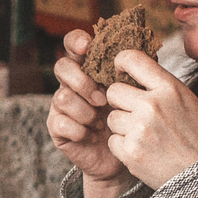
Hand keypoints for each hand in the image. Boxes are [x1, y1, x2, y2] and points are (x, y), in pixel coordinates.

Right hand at [48, 29, 132, 197]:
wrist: (122, 157)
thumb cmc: (131, 119)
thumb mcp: (135, 93)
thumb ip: (134, 71)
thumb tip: (139, 50)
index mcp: (89, 69)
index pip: (73, 44)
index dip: (76, 41)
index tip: (87, 46)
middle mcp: (72, 84)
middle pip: (62, 67)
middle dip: (81, 81)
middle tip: (102, 99)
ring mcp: (62, 106)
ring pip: (62, 97)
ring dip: (84, 110)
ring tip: (100, 122)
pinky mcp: (57, 128)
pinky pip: (60, 123)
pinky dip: (78, 129)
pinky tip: (91, 135)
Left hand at [101, 50, 197, 189]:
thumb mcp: (188, 101)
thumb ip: (161, 86)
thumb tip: (132, 70)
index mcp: (169, 88)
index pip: (132, 59)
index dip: (121, 62)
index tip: (119, 69)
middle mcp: (152, 105)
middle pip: (113, 91)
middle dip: (120, 101)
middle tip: (135, 112)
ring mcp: (139, 130)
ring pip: (112, 118)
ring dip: (123, 126)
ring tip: (145, 135)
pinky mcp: (131, 152)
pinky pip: (113, 141)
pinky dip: (124, 146)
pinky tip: (143, 150)